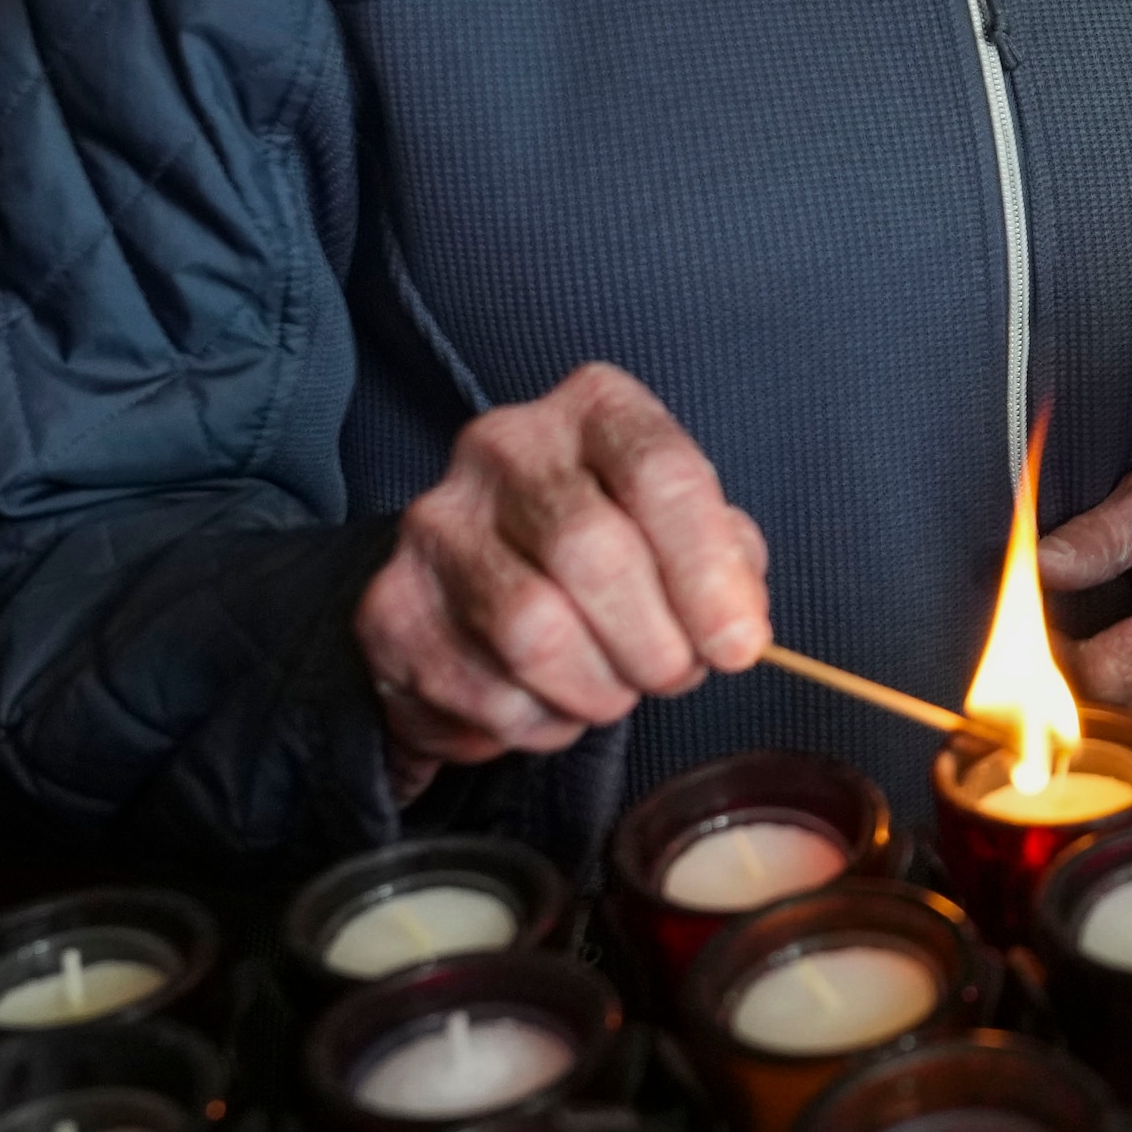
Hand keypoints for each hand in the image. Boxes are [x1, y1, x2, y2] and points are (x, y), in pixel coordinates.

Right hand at [355, 364, 770, 794]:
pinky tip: (548, 699)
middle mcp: (502, 447)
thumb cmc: (607, 552)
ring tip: (613, 687)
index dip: (708, 571)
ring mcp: (436, 526)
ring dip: (599, 690)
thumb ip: (724, 565)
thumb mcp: (681, 535)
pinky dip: (541, 722)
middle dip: (655, 644)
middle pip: (595, 554)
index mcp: (591, 409)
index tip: (739, 644)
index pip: (659, 472)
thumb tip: (736, 627)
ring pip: (537, 633)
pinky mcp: (391, 610)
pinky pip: (488, 694)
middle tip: (674, 674)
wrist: (474, 592)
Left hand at [1040, 469, 1131, 763]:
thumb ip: (1096, 536)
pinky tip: (1130, 727)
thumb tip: (1043, 567)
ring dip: (1104, 733)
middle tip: (1050, 677)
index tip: (1038, 647)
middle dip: (1073, 700)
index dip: (1053, 664)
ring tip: (1091, 696)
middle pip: (1117, 719)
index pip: (1103, 670)